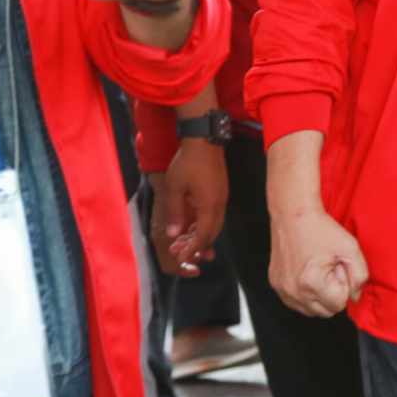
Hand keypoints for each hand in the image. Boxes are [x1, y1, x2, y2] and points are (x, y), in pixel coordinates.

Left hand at [151, 142, 228, 275]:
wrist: (204, 138)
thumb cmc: (187, 162)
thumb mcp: (175, 187)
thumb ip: (175, 212)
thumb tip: (174, 235)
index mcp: (210, 206)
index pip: (203, 236)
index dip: (192, 249)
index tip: (180, 257)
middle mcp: (219, 205)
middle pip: (211, 233)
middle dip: (196, 246)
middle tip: (179, 252)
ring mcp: (221, 197)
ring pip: (213, 225)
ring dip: (199, 235)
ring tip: (183, 242)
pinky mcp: (219, 191)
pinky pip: (213, 215)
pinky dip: (202, 224)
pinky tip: (191, 225)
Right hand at [270, 208, 367, 318]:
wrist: (293, 213)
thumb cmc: (319, 228)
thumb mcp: (350, 248)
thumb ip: (360, 276)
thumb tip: (354, 296)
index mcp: (312, 282)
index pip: (339, 304)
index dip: (343, 285)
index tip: (337, 267)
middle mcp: (294, 290)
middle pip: (325, 311)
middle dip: (332, 293)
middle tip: (329, 268)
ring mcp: (282, 289)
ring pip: (311, 310)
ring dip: (319, 295)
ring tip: (318, 270)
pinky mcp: (275, 285)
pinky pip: (296, 302)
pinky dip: (305, 293)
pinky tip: (307, 273)